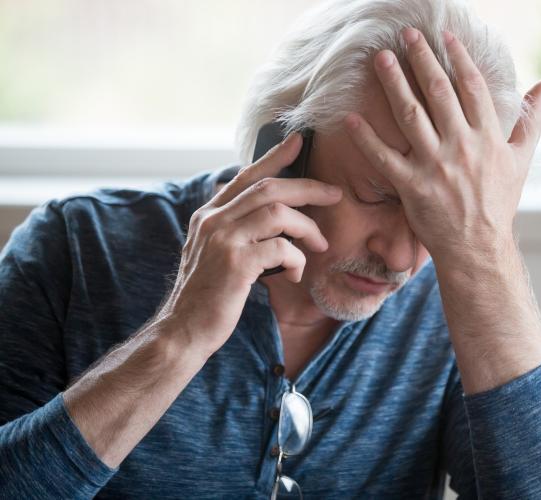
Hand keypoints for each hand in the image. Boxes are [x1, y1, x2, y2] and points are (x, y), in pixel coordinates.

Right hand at [157, 133, 342, 356]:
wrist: (185, 330)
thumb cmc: (208, 295)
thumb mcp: (215, 253)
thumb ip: (236, 230)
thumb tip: (272, 215)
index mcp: (209, 215)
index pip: (246, 175)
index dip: (275, 156)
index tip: (299, 141)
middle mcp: (213, 220)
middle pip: (269, 187)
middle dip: (308, 187)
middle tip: (335, 194)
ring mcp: (222, 239)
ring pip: (278, 212)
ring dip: (308, 227)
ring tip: (320, 245)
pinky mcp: (235, 263)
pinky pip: (281, 248)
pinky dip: (297, 260)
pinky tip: (295, 276)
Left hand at [344, 28, 540, 259]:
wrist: (479, 247)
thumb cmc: (499, 203)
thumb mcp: (522, 161)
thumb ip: (532, 120)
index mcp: (488, 138)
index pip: (471, 87)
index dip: (458, 58)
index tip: (445, 36)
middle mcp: (462, 147)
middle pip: (438, 93)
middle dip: (421, 59)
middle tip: (406, 35)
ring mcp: (435, 166)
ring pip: (410, 116)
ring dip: (394, 84)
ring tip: (381, 59)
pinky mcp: (412, 187)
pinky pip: (384, 158)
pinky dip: (367, 138)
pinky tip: (352, 118)